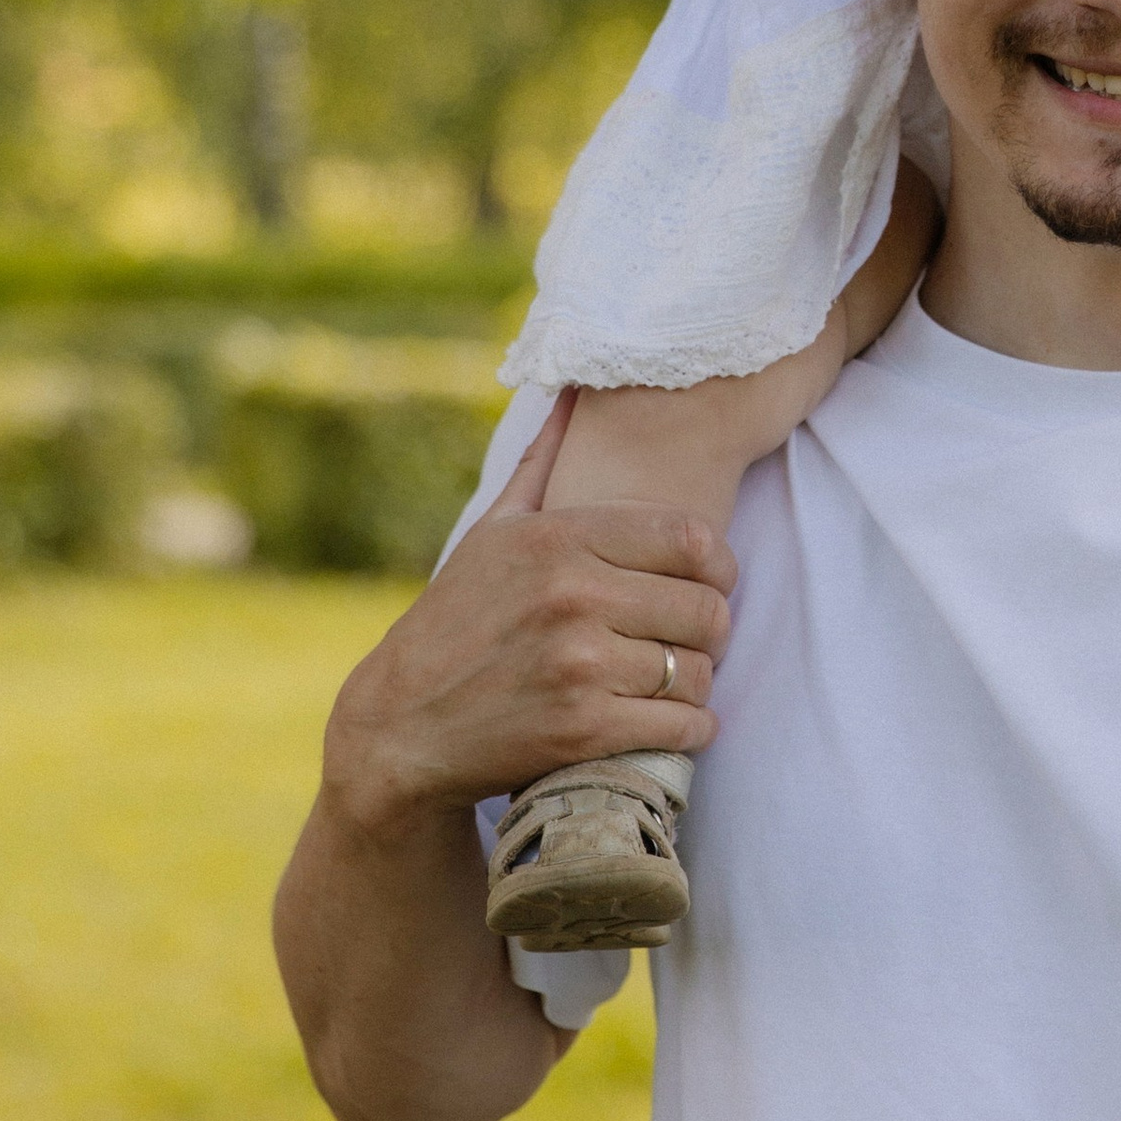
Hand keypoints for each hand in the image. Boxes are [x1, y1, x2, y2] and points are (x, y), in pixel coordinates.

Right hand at [321, 394, 735, 842]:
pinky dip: (692, 731)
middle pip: (704, 606)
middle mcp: (572, 594)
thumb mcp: (490, 532)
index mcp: (557, 539)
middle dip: (712, 627)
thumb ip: (541, 464)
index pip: (689, 537)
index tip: (713, 580)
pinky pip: (682, 727)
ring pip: (697, 670)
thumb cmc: (453, 622)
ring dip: (699, 682)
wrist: (400, 728)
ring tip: (679, 681)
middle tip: (697, 638)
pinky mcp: (584, 729)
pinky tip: (678, 724)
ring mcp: (579, 664)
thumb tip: (572, 390)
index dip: (719, 562)